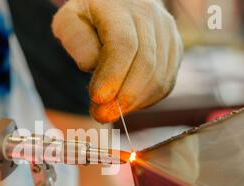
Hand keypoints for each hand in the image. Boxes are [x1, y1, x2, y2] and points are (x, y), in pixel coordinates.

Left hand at [52, 0, 182, 121]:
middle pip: (145, 64)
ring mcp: (167, 33)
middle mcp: (150, 15)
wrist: (119, 6)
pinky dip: (146, 101)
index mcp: (120, 6)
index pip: (123, 45)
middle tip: (101, 115)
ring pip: (159, 78)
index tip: (97, 99)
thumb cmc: (89, 17)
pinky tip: (126, 105)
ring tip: (110, 112)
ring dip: (133, 103)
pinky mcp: (175, 50)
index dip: (112, 76)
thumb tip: (91, 64)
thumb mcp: (69, 21)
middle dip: (122, 97)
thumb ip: (75, 40)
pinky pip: (166, 84)